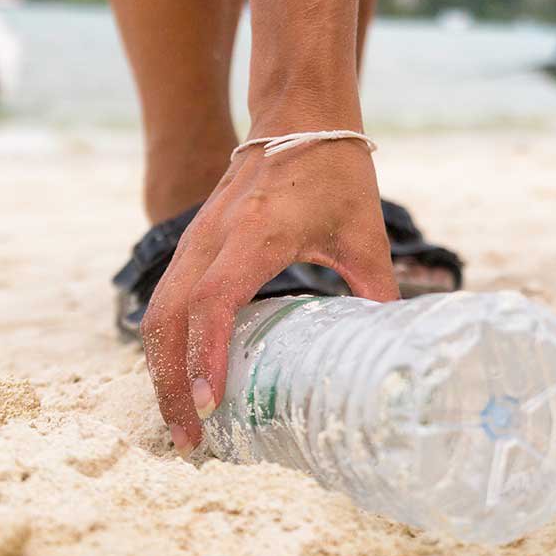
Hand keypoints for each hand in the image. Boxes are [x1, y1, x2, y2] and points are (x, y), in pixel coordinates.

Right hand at [143, 135, 397, 451]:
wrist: (300, 114)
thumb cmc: (336, 171)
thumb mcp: (365, 234)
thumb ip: (377, 293)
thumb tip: (395, 351)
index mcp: (255, 234)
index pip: (214, 303)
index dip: (206, 357)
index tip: (211, 405)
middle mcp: (214, 237)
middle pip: (168, 319)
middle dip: (170, 384)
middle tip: (189, 441)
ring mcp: (197, 239)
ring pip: (159, 312)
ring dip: (163, 369)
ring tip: (182, 423)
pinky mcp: (195, 243)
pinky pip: (167, 299)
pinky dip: (167, 343)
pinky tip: (183, 379)